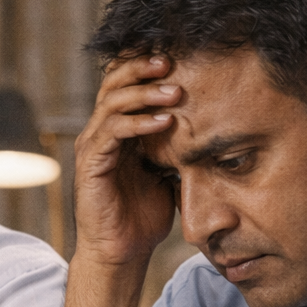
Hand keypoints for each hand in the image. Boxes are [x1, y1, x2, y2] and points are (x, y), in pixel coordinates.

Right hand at [72, 54, 180, 267]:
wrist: (121, 252)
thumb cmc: (144, 214)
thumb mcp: (169, 170)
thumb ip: (179, 144)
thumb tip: (216, 121)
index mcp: (118, 128)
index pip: (125, 82)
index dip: (146, 64)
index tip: (179, 54)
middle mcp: (101, 131)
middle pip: (113, 81)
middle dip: (142, 66)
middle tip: (172, 61)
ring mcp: (93, 146)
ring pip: (112, 102)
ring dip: (144, 92)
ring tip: (174, 91)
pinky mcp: (90, 164)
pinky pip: (111, 132)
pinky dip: (137, 123)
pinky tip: (164, 121)